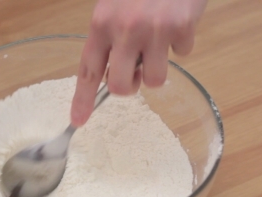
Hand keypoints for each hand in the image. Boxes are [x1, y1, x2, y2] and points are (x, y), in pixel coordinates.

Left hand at [70, 0, 206, 126]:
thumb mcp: (115, 5)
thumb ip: (110, 38)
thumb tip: (114, 74)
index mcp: (101, 23)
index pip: (88, 70)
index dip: (82, 99)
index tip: (78, 120)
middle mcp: (124, 29)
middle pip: (121, 86)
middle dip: (130, 87)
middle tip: (136, 73)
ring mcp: (154, 30)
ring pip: (155, 80)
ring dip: (158, 67)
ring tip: (160, 43)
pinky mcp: (181, 27)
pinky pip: (183, 55)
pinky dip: (182, 43)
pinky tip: (178, 21)